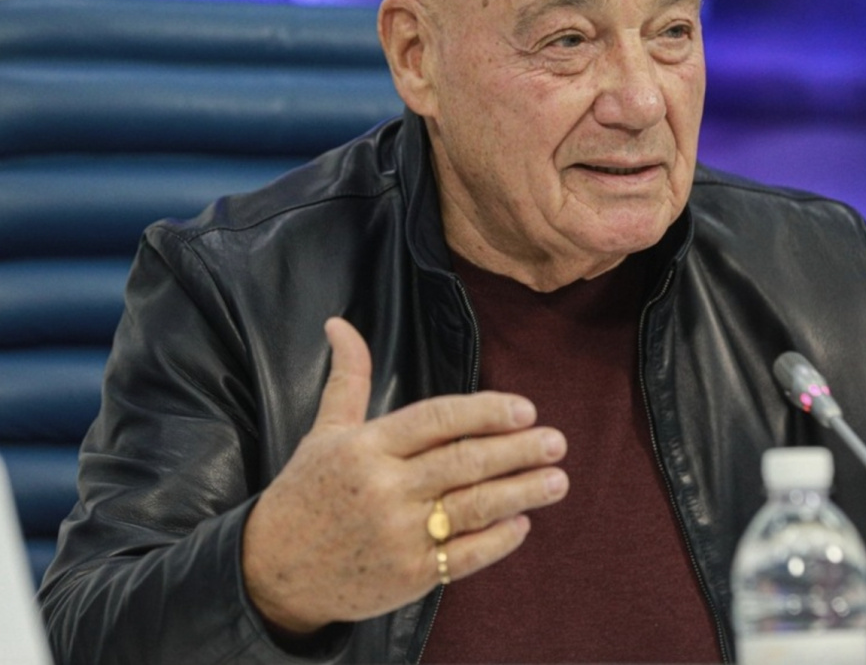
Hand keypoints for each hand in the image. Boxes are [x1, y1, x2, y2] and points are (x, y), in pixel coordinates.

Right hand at [242, 317, 568, 633]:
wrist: (272, 571)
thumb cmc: (306, 493)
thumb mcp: (324, 432)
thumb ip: (347, 378)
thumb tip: (339, 323)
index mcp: (367, 448)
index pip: (437, 419)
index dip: (485, 412)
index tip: (525, 409)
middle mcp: (384, 489)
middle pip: (464, 462)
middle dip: (518, 451)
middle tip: (557, 441)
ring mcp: (398, 535)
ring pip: (473, 508)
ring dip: (522, 493)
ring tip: (558, 480)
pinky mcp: (408, 577)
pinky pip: (463, 556)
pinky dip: (497, 541)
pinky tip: (522, 524)